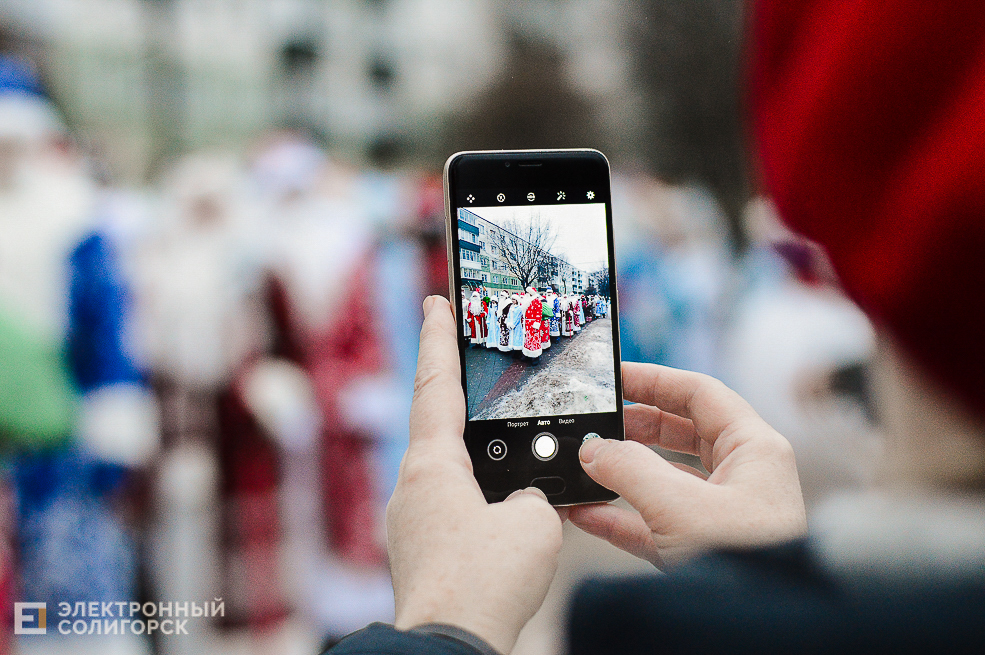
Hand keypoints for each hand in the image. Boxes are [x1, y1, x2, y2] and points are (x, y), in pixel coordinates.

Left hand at [387, 296, 564, 653]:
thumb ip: (531, 494)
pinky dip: (479, 501)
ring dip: (480, 463)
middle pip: (442, 429)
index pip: (435, 385)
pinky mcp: (422, 552)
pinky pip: (454, 509)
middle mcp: (412, 487)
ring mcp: (412, 522)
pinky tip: (506, 517)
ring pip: (452, 474)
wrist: (451, 643)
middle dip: (466, 403)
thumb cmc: (486, 580)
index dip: (439, 338)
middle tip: (482, 373)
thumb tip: (521, 501)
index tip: (435, 301)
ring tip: (514, 461)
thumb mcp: (533, 521)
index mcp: (432, 465)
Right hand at [568, 362, 806, 567]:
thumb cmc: (747, 563)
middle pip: (680, 433)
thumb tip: (593, 450)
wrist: (756, 630)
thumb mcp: (679, 506)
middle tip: (596, 421)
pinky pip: (655, 522)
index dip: (655, 380)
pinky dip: (621, 517)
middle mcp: (742, 476)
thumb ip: (629, 470)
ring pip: (665, 479)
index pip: (700, 393)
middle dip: (634, 426)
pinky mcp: (702, 550)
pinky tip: (587, 513)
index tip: (615, 378)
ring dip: (622, 473)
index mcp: (754, 449)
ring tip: (584, 465)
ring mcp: (722, 514)